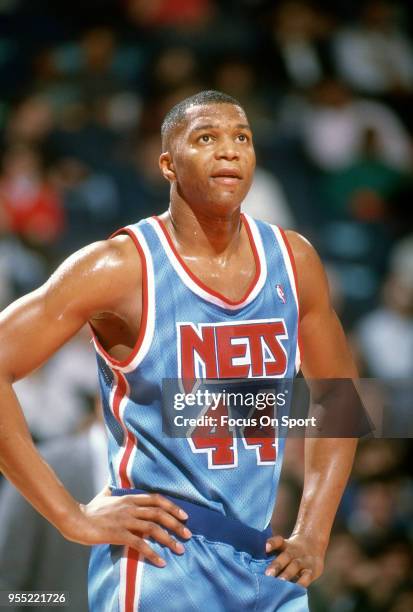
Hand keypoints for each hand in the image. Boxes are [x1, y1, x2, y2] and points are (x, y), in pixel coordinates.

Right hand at [61, 489, 191, 566]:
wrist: (75, 520)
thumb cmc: (89, 510)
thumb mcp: (103, 496)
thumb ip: (110, 491)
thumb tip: (110, 486)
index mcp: (129, 498)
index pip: (156, 499)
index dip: (172, 507)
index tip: (184, 516)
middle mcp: (130, 507)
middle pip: (159, 513)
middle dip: (176, 524)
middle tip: (188, 534)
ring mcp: (125, 520)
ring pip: (153, 528)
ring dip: (169, 539)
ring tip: (180, 549)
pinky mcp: (119, 534)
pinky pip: (140, 544)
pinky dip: (152, 553)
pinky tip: (161, 561)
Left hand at [265, 534, 324, 586]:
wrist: (312, 545)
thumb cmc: (291, 550)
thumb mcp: (283, 547)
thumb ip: (272, 553)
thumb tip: (253, 563)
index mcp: (285, 545)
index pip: (278, 541)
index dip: (272, 543)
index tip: (265, 548)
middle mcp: (294, 551)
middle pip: (285, 556)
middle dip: (276, 565)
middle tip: (268, 574)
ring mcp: (303, 560)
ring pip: (294, 566)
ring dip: (287, 574)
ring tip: (280, 582)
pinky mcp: (312, 570)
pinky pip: (307, 577)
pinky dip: (301, 583)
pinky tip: (295, 589)